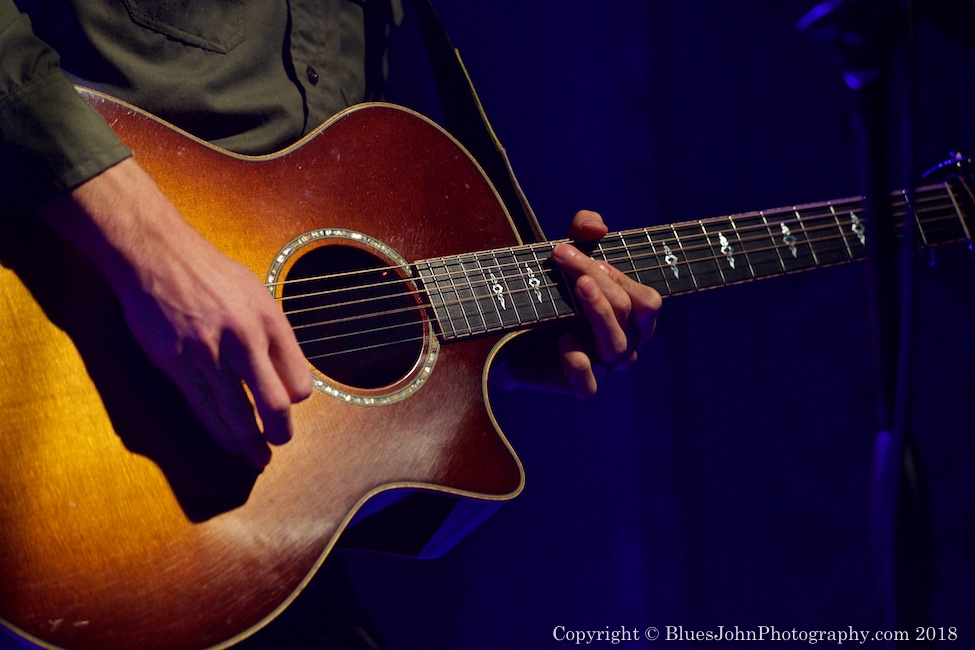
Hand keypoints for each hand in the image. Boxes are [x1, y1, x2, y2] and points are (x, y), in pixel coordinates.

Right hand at [41, 159, 311, 466]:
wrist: (158, 256)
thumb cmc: (211, 274)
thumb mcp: (257, 294)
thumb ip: (273, 333)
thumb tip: (287, 374)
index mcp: (270, 321)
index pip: (298, 379)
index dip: (296, 398)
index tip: (289, 404)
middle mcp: (244, 339)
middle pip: (274, 403)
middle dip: (280, 432)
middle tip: (279, 443)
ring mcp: (208, 354)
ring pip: (237, 414)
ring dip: (249, 443)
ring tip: (258, 458)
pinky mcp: (176, 364)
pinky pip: (203, 408)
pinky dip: (218, 431)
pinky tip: (228, 443)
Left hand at [491, 210, 660, 396]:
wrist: (514, 339)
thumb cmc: (551, 297)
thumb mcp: (567, 257)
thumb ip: (583, 231)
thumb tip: (598, 226)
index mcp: (629, 317)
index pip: (646, 301)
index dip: (625, 279)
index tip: (594, 258)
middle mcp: (622, 342)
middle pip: (628, 313)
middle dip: (599, 279)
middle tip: (562, 254)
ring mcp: (601, 365)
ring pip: (616, 345)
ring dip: (600, 311)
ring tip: (578, 285)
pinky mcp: (575, 383)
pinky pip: (588, 384)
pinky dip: (578, 362)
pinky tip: (562, 338)